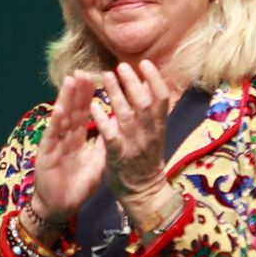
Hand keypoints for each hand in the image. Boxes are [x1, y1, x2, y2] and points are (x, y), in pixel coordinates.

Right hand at [32, 71, 106, 224]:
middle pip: (73, 110)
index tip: (96, 77)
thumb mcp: (97, 161)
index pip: (83, 112)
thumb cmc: (77, 185)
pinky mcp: (46, 155)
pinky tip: (60, 107)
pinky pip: (53, 136)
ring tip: (71, 80)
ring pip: (62, 118)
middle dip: (78, 90)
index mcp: (76, 138)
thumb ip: (104, 143)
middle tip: (83, 70)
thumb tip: (117, 124)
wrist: (61, 207)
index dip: (89, 95)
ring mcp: (54, 144)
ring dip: (66, 99)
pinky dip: (56, 122)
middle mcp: (64, 137)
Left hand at [90, 61, 177, 219]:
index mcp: (159, 128)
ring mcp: (133, 145)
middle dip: (133, 82)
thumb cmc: (146, 161)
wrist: (143, 193)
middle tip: (121, 66)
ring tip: (105, 76)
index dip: (154, 79)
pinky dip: (102, 118)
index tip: (145, 63)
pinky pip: (110, 134)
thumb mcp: (155, 135)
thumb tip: (148, 86)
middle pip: (144, 103)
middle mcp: (149, 134)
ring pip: (126, 115)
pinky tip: (93, 105)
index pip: (162, 99)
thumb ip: (153, 114)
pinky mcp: (117, 155)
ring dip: (116, 94)